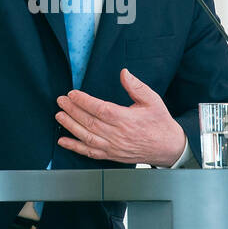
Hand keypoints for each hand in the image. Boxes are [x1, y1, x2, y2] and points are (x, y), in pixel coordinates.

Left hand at [55, 68, 186, 166]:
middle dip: (72, 110)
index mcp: (127, 119)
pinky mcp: (111, 155)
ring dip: (70, 126)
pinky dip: (75, 147)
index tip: (72, 94)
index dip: (84, 101)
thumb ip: (136, 86)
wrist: (168, 147)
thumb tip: (124, 73)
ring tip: (59, 115)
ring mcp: (113, 147)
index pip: (100, 109)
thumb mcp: (153, 100)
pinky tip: (63, 140)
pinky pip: (89, 152)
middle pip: (89, 122)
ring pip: (86, 137)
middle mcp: (117, 135)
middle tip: (61, 101)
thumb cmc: (160, 122)